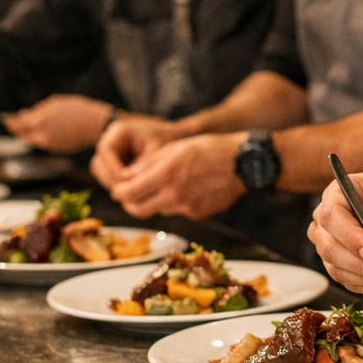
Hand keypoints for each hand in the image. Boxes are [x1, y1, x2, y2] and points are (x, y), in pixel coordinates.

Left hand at [2, 95, 111, 153]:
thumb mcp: (56, 103)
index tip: (4, 117)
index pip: (18, 123)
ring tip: (26, 125)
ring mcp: (49, 143)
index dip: (9, 120)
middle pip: (22, 134)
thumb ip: (38, 110)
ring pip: (31, 139)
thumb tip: (24, 114)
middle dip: (16, 128)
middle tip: (11, 122)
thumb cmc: (78, 110)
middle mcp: (42, 135)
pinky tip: (44, 129)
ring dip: (27, 133)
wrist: (96, 126)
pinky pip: (42, 142)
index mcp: (41, 121)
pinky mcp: (56, 148)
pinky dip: (38, 136)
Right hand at [89, 114, 181, 188]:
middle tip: (126, 193)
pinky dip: (118, 185)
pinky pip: (109, 177)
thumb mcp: (157, 151)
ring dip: (112, 184)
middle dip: (110, 179)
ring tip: (129, 195)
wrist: (176, 138)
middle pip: (99, 164)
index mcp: (120, 131)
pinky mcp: (116, 163)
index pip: (105, 150)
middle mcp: (111, 140)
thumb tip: (131, 185)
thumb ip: (144, 166)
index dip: (113, 168)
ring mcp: (112, 152)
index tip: (127, 181)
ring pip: (101, 173)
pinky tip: (133, 193)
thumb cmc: (168, 140)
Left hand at [106, 133, 246, 219]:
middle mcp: (173, 195)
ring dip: (154, 201)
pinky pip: (176, 211)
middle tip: (131, 193)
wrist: (244, 163)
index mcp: (164, 175)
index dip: (118, 191)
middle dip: (130, 202)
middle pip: (137, 209)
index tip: (119, 187)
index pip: (126, 193)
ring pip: (157, 210)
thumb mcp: (174, 148)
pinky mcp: (197, 214)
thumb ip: (147, 165)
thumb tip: (126, 176)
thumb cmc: (210, 149)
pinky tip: (186, 188)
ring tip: (166, 184)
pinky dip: (174, 203)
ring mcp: (185, 207)